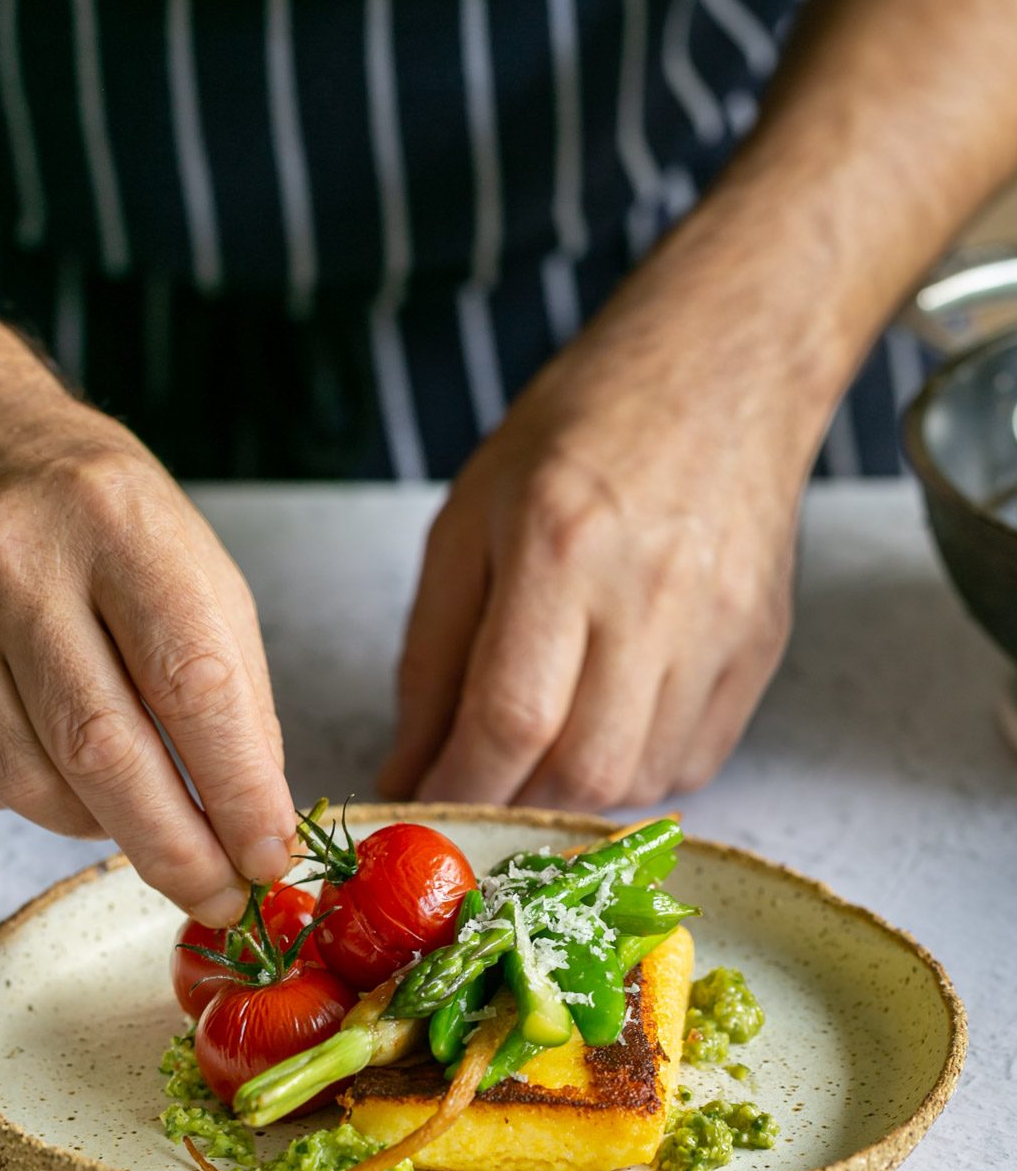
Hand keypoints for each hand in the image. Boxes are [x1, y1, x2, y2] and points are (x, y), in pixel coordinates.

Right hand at [0, 320, 293, 925]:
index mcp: (121, 522)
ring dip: (101, 825)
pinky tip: (45, 753)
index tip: (268, 855)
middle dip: (174, 849)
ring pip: (29, 784)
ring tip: (133, 803)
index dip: (238, 790)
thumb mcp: (193, 566)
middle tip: (217, 896)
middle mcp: (16, 557)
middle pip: (101, 750)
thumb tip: (253, 818)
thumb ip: (232, 687)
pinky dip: (25, 800)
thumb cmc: (96, 518)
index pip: (192, 682)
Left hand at [379, 240, 826, 810]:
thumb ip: (431, 657)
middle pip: (582, 770)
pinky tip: (602, 731)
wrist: (723, 366)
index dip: (457, 787)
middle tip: (477, 784)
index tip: (423, 804)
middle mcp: (653, 595)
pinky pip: (694, 763)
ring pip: (638, 780)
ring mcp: (721, 628)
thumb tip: (409, 768)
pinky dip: (634, 775)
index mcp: (562, 547)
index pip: (509, 719)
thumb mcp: (468, 521)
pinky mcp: (762, 648)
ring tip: (538, 751)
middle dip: (512, 804)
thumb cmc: (579, 431)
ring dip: (570, 794)